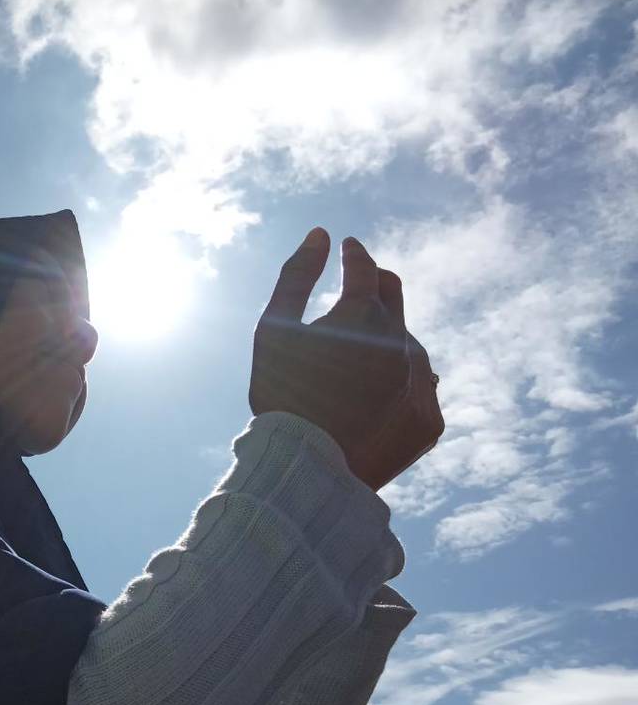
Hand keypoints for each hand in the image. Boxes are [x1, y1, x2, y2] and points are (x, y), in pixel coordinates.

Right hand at [249, 228, 444, 489]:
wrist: (306, 470)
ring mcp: (421, 381)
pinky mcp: (430, 419)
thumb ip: (295, 277)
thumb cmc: (280, 394)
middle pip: (394, 294)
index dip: (354, 254)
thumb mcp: (273, 329)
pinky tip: (371, 395)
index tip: (347, 249)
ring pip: (407, 342)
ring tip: (353, 359)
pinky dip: (398, 381)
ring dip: (384, 339)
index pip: (365, 267)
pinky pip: (418, 386)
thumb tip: (321, 234)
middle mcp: (403, 342)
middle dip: (374, 285)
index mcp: (364, 315)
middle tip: (355, 290)